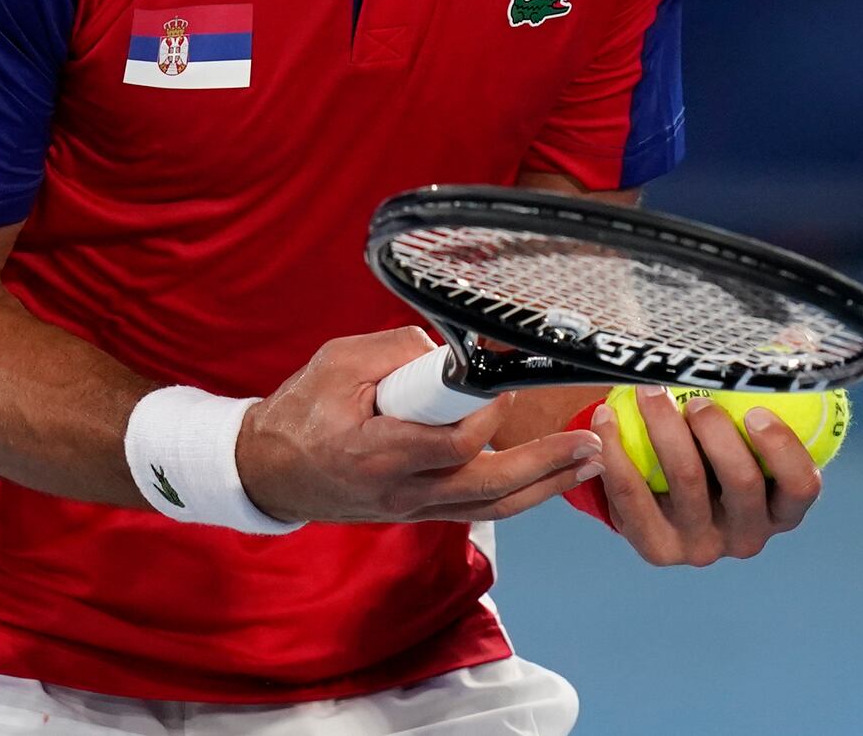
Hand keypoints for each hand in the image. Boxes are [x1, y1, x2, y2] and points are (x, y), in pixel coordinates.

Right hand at [236, 328, 603, 524]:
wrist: (270, 471)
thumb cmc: (301, 411)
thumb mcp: (338, 360)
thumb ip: (399, 351)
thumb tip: (451, 353)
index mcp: (377, 452)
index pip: (452, 444)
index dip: (487, 417)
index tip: (505, 385)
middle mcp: (401, 491)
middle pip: (488, 489)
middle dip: (545, 467)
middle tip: (591, 446)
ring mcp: (412, 509)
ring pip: (491, 507)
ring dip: (545, 486)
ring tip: (590, 463)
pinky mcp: (419, 512)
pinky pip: (478, 508)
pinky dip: (518, 494)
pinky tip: (550, 476)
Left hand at [590, 386, 822, 565]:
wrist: (665, 500)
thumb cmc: (718, 450)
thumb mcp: (749, 430)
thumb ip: (773, 385)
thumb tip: (798, 333)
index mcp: (782, 509)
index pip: (800, 486)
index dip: (782, 449)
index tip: (755, 410)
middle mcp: (748, 536)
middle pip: (742, 482)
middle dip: (718, 433)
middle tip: (695, 399)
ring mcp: (702, 547)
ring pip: (686, 483)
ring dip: (665, 430)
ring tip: (650, 393)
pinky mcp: (657, 549)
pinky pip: (632, 497)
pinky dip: (618, 453)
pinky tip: (607, 418)